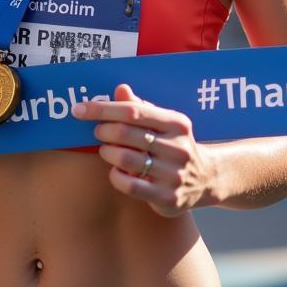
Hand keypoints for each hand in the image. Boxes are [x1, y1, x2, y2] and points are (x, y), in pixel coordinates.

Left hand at [73, 84, 212, 216]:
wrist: (206, 179)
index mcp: (176, 123)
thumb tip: (120, 89)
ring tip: (106, 150)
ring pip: (125, 159)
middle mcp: (178, 148)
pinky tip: (116, 171)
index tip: (79, 110)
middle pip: (126, 134)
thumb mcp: (163, 122)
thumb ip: (140, 107)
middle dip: (103, 130)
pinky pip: (129, 185)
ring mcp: (174, 174)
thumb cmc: (174, 144)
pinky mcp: (168, 197)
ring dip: (107, 153)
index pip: (133, 111)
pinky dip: (115, 176)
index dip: (102, 109)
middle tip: (97, 131)